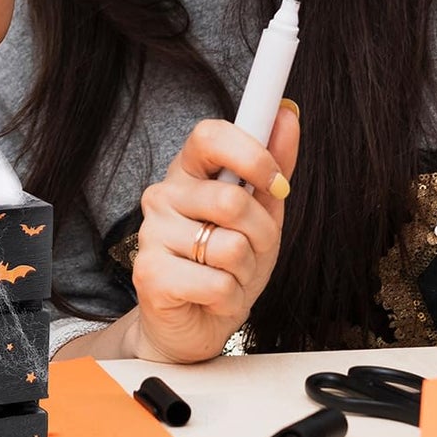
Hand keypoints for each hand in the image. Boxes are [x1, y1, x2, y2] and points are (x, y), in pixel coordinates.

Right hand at [127, 105, 299, 363]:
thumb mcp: (261, 213)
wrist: (194, 322)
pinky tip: (213, 297)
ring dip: (246, 271)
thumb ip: (273, 165)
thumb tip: (287, 114)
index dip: (251, 154)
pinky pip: (217, 283)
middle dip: (261, 233)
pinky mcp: (149, 273)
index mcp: (189, 171)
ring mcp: (151, 232)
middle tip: (253, 249)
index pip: (210, 135)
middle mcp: (164, 194)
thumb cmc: (227, 263)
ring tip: (230, 276)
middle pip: (232, 200)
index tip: (277, 181)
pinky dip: (230, 297)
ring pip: (230, 247)